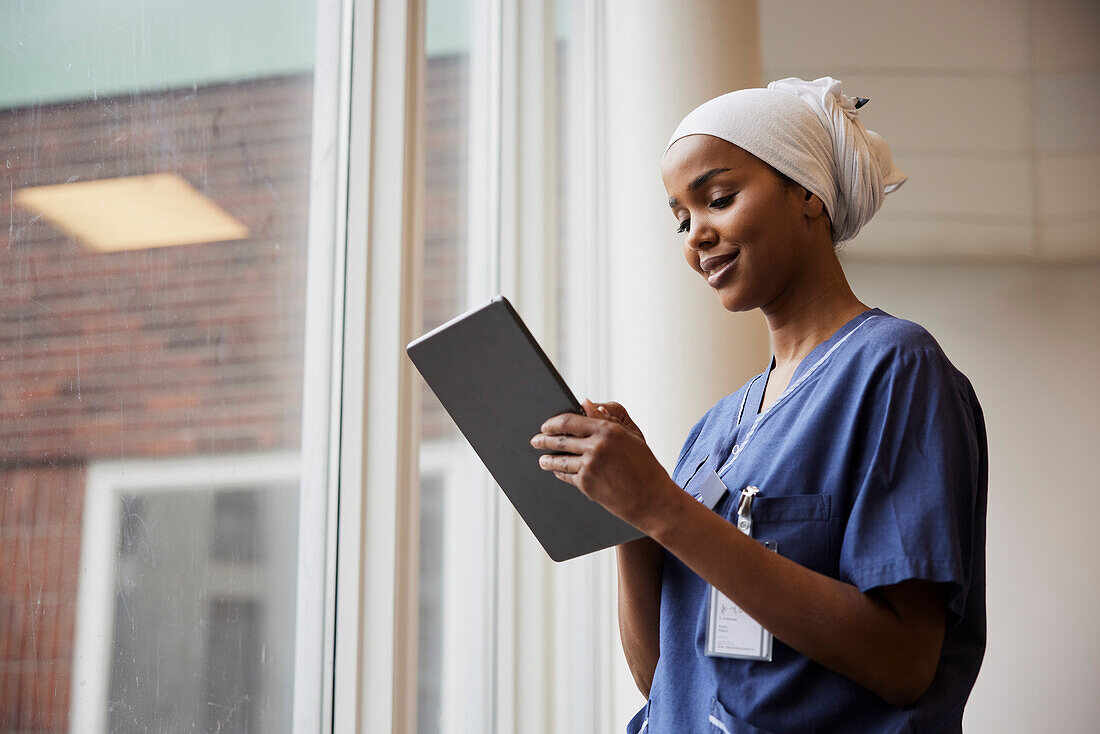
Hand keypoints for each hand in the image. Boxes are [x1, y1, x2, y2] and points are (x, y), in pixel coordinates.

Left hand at [530, 398, 680, 532]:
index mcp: (607, 430)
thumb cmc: (645, 466)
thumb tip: (585, 404)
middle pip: (560, 440)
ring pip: (559, 460)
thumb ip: (607, 419)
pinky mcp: (587, 485)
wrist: (653, 499)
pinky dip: (560, 472)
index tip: (545, 425)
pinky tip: (557, 471)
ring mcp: (589, 466)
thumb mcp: (631, 437)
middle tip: (535, 441)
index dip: (553, 423)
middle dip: (544, 440)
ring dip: (547, 459)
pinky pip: (567, 475)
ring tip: (542, 459)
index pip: (569, 421)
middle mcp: (596, 446)